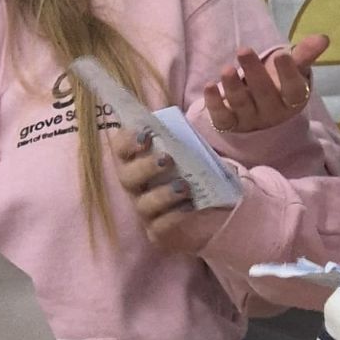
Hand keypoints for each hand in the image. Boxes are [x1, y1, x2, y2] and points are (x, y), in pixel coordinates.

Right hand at [110, 127, 230, 253]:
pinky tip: (189, 207)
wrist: (218, 206)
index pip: (120, 148)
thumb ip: (188, 132)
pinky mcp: (157, 232)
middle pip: (127, 177)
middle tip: (168, 160)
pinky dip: (174, 216)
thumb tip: (196, 107)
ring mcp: (145, 210)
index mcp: (138, 159)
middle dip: (145, 167)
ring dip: (162, 194)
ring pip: (143, 204)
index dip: (127, 141)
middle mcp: (136, 185)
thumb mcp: (195, 148)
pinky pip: (159, 227)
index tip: (146, 135)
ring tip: (184, 186)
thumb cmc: (197, 170)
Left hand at [203, 34, 328, 133]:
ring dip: (233, 87)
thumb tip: (323, 38)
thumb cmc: (279, 86)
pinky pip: (222, 117)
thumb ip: (305, 55)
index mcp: (292, 100)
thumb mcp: (293, 72)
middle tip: (243, 50)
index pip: (293, 90)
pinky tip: (209, 86)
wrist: (263, 120)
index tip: (281, 54)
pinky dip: (215, 103)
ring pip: (242, 104)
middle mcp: (272, 113)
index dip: (287, 74)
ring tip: (226, 69)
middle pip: (263, 94)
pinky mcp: (230, 125)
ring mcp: (250, 121)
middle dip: (253, 72)